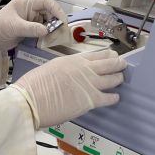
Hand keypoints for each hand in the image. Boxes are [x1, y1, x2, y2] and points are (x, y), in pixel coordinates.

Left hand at [0, 0, 67, 51]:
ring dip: (52, 30)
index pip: (46, 1)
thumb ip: (30, 28)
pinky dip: (47, 34)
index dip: (56, 9)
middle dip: (55, 22)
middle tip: (58, 34)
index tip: (62, 21)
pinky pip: (44, 29)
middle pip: (50, 12)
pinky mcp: (32, 27)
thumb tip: (46, 30)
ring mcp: (32, 17)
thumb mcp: (14, 27)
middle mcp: (31, 8)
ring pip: (49, 21)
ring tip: (51, 39)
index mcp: (26, 2)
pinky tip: (47, 40)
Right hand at [11, 49, 125, 127]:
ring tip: (121, 78)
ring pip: (112, 78)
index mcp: (73, 60)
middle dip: (118, 63)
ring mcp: (90, 84)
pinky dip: (114, 97)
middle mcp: (84, 69)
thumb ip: (65, 69)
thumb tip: (70, 74)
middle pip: (109, 63)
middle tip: (123, 64)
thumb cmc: (34, 85)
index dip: (108, 55)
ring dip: (118, 78)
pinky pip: (109, 98)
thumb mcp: (51, 68)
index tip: (113, 55)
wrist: (31, 100)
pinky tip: (116, 97)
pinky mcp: (91, 100)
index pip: (97, 54)